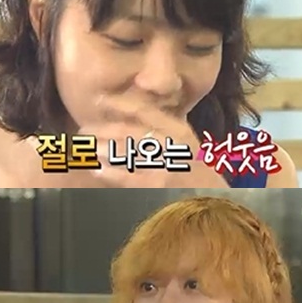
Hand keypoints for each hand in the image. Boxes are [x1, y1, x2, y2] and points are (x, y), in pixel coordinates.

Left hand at [87, 91, 208, 187]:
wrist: (218, 201)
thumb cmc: (199, 173)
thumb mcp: (187, 144)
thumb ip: (163, 130)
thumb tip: (130, 118)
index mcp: (179, 129)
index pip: (143, 109)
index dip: (117, 103)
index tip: (99, 100)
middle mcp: (173, 143)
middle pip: (128, 131)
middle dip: (101, 130)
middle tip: (84, 132)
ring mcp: (166, 165)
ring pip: (125, 152)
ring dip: (102, 149)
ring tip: (86, 149)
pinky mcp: (160, 186)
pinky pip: (129, 177)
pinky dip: (111, 172)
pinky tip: (98, 169)